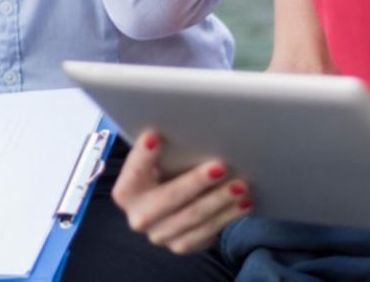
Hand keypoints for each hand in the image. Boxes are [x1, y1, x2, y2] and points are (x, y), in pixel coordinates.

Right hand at [111, 130, 254, 253]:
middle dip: (196, 183)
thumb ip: (163, 151)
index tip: (154, 136)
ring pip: (193, 218)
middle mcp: (139, 216)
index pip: (134, 170)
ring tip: (241, 186)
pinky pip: (206, 233)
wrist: (167, 209)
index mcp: (127, 191)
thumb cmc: (164, 174)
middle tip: (220, 167)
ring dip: (220, 201)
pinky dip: (228, 218)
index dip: (143, 155)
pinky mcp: (181, 245)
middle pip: (169, 199)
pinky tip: (243, 204)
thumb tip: (184, 123)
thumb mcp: (158, 162)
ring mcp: (160, 235)